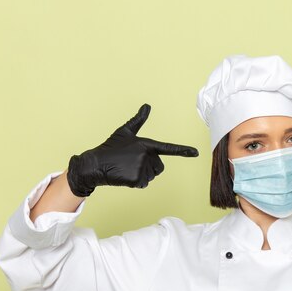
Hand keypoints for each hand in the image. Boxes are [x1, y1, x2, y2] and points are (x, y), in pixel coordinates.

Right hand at [67, 103, 198, 196]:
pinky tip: (124, 176)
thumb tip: (147, 105)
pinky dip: (135, 183)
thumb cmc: (111, 147)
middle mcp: (146, 155)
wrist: (95, 164)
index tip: (196, 153)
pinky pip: (143, 184)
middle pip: (159, 168)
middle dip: (148, 167)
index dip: (183, 151)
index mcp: (147, 144)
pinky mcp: (137, 179)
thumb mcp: (125, 132)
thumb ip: (138, 120)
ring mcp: (142, 167)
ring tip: (126, 168)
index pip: (168, 148)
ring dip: (141, 175)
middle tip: (131, 163)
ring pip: (151, 176)